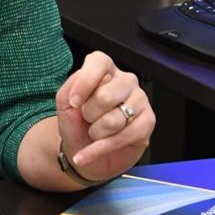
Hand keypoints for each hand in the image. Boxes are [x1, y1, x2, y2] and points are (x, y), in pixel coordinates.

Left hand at [55, 51, 154, 182]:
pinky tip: (91, 152)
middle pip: (105, 96)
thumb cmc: (77, 123)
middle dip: (89, 115)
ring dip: (96, 133)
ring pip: (114, 120)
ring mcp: (140, 99)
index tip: (73, 103)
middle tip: (88, 119)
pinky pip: (123, 138)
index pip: (99, 62)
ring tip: (96, 132)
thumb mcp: (65, 103)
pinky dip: (100, 149)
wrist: (84, 150)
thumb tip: (80, 95)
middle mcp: (125, 80)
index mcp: (105, 70)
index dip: (85, 82)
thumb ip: (70, 89)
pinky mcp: (148, 121)